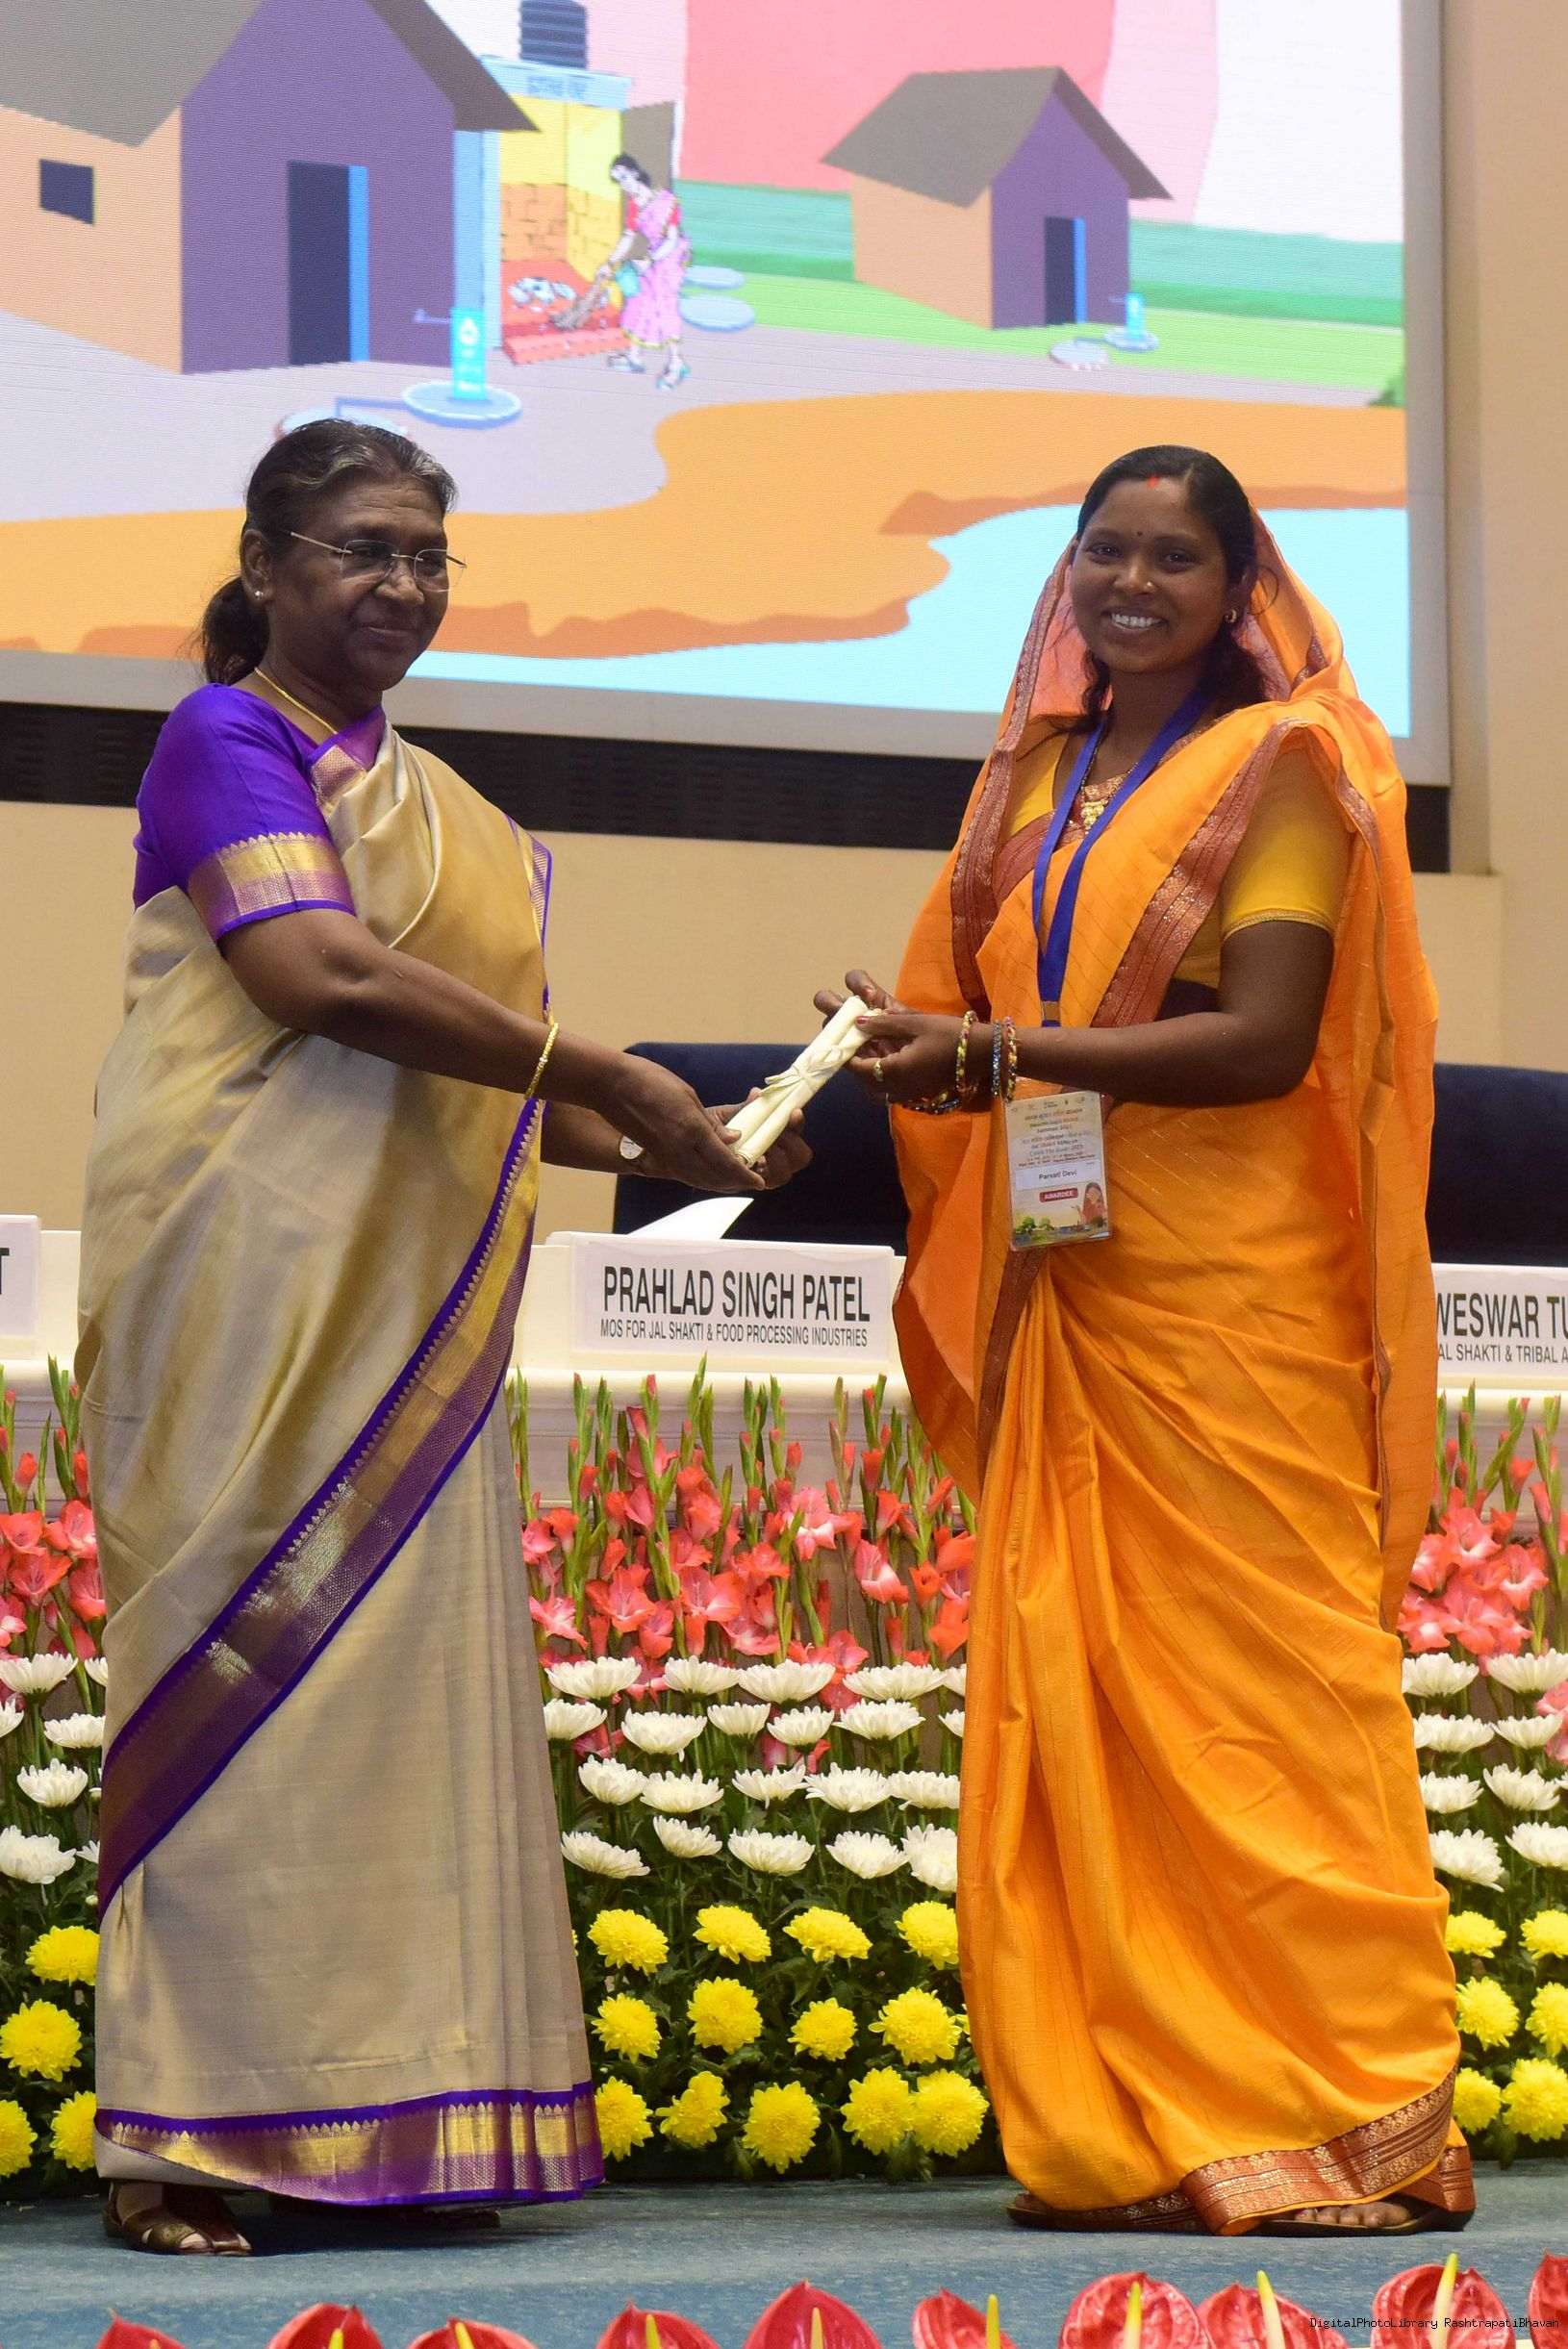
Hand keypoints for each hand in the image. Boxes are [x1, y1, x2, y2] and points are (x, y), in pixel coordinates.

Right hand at [607, 1057, 764, 1192]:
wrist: (610, 1086)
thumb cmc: (650, 1082)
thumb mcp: (688, 1096)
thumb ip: (711, 1122)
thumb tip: (734, 1138)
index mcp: (692, 1131)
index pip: (726, 1162)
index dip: (745, 1175)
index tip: (759, 1181)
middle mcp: (680, 1150)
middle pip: (716, 1178)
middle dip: (737, 1183)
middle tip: (753, 1180)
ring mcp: (667, 1155)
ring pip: (700, 1180)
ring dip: (721, 1184)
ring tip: (736, 1181)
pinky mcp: (658, 1155)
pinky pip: (686, 1175)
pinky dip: (703, 1179)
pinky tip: (711, 1175)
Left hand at [712, 1096, 811, 1189]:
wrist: (689, 1145)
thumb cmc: (710, 1130)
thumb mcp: (727, 1116)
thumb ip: (744, 1108)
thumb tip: (757, 1093)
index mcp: (775, 1139)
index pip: (796, 1133)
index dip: (798, 1125)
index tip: (794, 1112)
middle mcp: (774, 1159)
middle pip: (800, 1158)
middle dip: (793, 1145)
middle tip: (778, 1134)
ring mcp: (763, 1174)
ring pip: (783, 1174)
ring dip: (776, 1159)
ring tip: (762, 1147)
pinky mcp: (747, 1183)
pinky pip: (760, 1182)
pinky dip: (755, 1171)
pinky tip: (744, 1159)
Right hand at [813, 968, 906, 1077]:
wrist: (918, 1065)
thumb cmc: (916, 1037)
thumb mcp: (912, 1024)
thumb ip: (897, 1017)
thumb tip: (879, 1015)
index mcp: (868, 999)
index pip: (854, 980)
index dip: (857, 984)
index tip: (870, 996)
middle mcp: (851, 1014)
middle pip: (826, 999)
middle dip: (830, 1003)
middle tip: (844, 1012)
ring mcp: (846, 1035)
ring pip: (828, 1027)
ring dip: (835, 1030)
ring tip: (851, 1039)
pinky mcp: (846, 1056)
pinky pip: (834, 1052)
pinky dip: (840, 1052)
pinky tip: (854, 1057)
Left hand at [846, 1008, 974, 1106]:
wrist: (983, 1054)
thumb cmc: (951, 1035)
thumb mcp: (915, 1024)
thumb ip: (884, 1025)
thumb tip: (857, 1023)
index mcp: (896, 1071)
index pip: (859, 1068)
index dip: (846, 1056)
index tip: (841, 1041)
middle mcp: (900, 1089)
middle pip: (865, 1082)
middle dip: (855, 1066)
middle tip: (853, 1045)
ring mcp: (910, 1095)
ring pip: (878, 1090)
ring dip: (869, 1074)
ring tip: (868, 1053)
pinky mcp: (919, 1094)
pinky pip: (892, 1092)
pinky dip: (883, 1079)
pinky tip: (887, 1061)